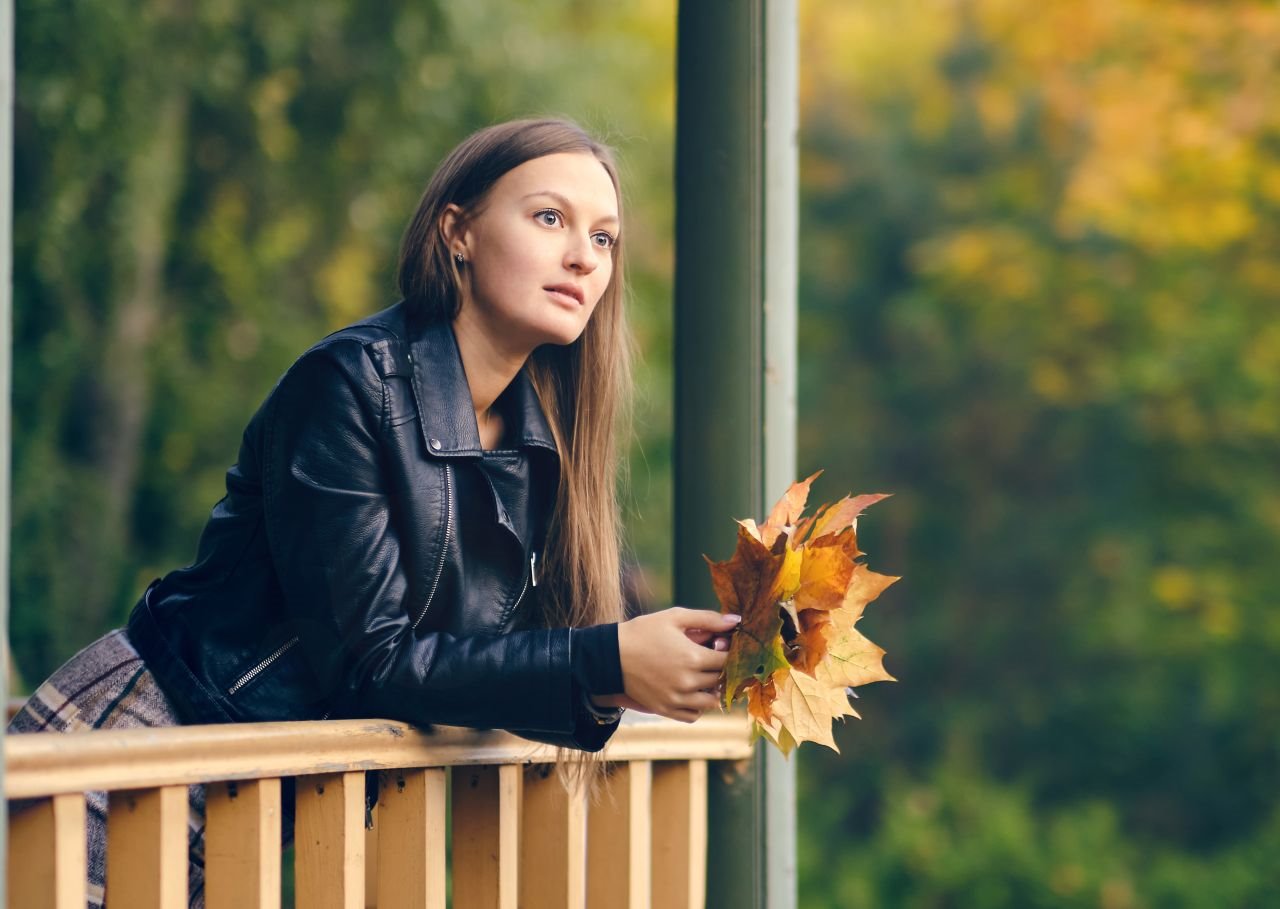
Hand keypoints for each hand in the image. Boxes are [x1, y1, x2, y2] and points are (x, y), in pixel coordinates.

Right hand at [614, 607, 740, 722]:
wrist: (609, 656)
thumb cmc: (643, 632)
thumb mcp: (674, 617)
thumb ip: (708, 619)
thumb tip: (736, 621)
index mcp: (693, 658)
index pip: (728, 661)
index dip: (728, 652)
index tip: (720, 646)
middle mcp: (687, 682)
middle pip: (721, 680)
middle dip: (721, 669)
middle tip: (710, 658)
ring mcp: (676, 699)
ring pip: (711, 702)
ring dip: (713, 690)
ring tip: (703, 676)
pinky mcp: (665, 709)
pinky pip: (693, 715)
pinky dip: (698, 706)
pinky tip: (692, 692)